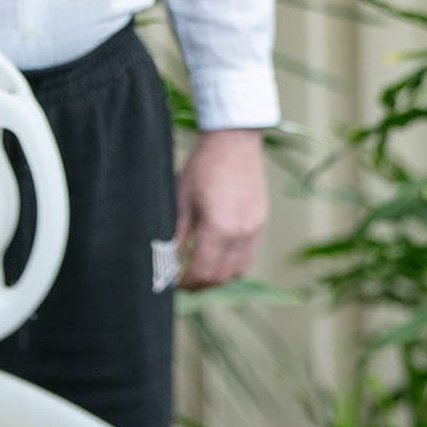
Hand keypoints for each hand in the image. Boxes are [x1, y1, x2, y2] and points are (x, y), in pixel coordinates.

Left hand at [177, 128, 268, 289]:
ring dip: (217, 278)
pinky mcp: (260, 224)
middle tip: (182, 282)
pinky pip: (247, 257)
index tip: (172, 283)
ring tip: (198, 273)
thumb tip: (165, 260)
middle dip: (199, 284)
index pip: (202, 270)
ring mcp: (254, 230)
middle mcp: (241, 234)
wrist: (234, 142)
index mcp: (219, 228)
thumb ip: (175, 234)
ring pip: (237, 271)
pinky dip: (231, 265)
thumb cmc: (203, 166)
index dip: (185, 282)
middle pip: (221, 277)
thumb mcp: (181, 199)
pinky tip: (216, 258)